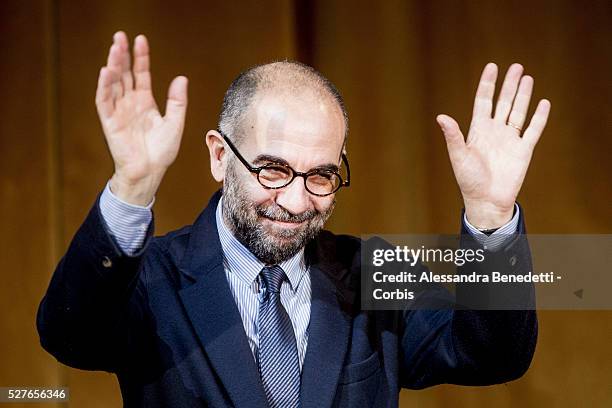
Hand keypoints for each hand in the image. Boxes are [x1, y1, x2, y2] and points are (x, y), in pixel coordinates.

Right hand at [95, 31, 187, 204]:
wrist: (149, 172)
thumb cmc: (161, 152)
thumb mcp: (175, 123)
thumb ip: (177, 101)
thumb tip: (182, 78)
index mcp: (145, 102)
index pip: (141, 74)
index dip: (141, 57)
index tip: (141, 40)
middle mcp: (130, 104)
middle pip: (124, 74)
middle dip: (122, 55)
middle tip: (120, 36)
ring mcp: (119, 111)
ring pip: (113, 83)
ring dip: (112, 65)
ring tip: (114, 48)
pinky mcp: (110, 122)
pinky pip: (104, 101)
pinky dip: (104, 86)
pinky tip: (106, 71)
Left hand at [436, 63, 550, 228]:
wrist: (486, 200)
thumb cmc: (468, 180)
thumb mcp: (458, 156)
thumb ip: (453, 136)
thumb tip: (441, 117)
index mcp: (478, 130)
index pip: (483, 101)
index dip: (487, 84)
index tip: (492, 67)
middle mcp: (494, 131)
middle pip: (503, 102)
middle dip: (509, 85)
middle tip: (516, 66)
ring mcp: (509, 140)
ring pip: (518, 111)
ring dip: (523, 95)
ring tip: (527, 78)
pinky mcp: (523, 150)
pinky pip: (533, 130)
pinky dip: (539, 117)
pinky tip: (543, 103)